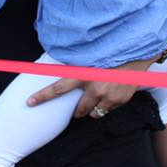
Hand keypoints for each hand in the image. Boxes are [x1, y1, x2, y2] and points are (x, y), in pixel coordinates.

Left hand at [26, 57, 154, 118]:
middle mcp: (95, 88)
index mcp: (84, 75)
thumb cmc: (111, 53)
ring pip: (94, 114)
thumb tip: (66, 74)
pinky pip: (109, 110)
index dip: (42, 97)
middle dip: (77, 111)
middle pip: (78, 111)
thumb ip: (80, 69)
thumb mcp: (92, 59)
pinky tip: (112, 94)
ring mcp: (108, 97)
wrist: (136, 54)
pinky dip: (108, 106)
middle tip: (78, 109)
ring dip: (92, 110)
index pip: (58, 89)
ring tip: (98, 99)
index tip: (29, 102)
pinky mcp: (120, 101)